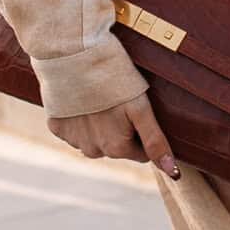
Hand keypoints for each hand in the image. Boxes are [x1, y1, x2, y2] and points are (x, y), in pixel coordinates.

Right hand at [49, 88, 179, 177]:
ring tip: (99, 98)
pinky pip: (74, 129)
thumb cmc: (113, 80)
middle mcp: (93, 151)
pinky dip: (78, 117)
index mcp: (116, 148)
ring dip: (99, 124)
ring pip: (95, 139)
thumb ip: (155, 141)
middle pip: (117, 146)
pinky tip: (81, 98)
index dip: (141, 130)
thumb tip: (173, 173)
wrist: (73, 57)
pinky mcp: (56, 127)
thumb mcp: (140, 108)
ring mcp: (73, 140)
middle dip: (120, 128)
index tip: (135, 110)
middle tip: (117, 100)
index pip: (140, 151)